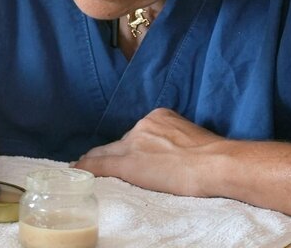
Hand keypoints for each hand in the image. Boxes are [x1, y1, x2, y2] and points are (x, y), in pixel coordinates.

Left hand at [74, 108, 223, 196]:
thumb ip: (176, 140)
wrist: (214, 163)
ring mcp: (134, 143)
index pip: (136, 134)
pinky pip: (99, 165)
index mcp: (160, 116)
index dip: (127, 145)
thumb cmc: (214, 155)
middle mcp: (143, 125)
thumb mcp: (192, 137)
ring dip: (96, 161)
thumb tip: (175, 154)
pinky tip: (76, 173)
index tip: (123, 152)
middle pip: (118, 142)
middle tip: (91, 160)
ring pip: (106, 153)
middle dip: (106, 152)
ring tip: (82, 168)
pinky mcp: (128, 163)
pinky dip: (86, 169)